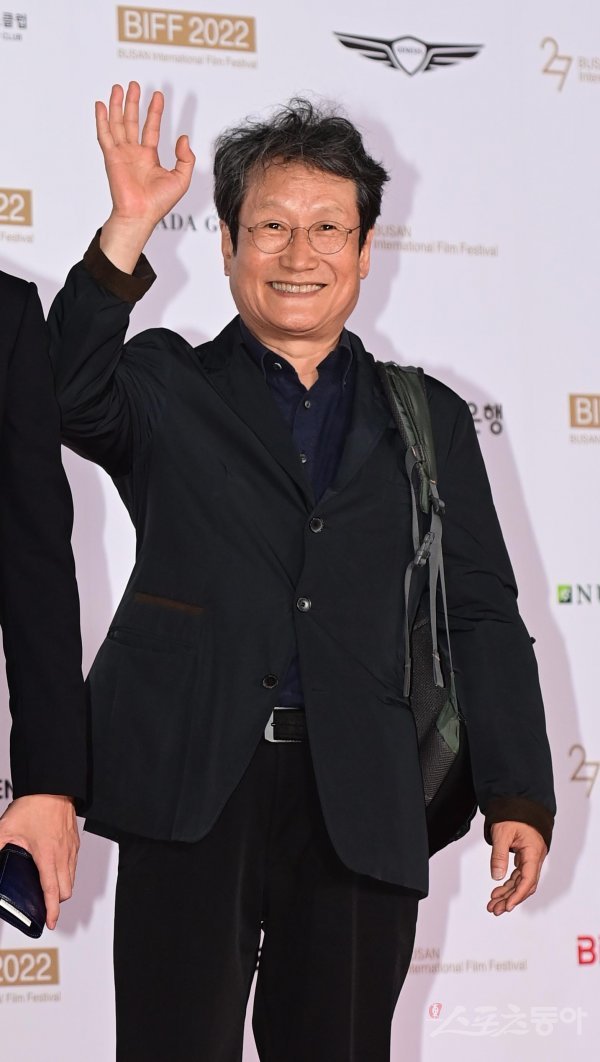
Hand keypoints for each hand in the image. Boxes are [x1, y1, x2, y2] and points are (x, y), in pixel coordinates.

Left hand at [0, 795, 79, 929]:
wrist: (52, 786)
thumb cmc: (33, 805)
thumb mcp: (5, 828)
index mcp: (47, 856)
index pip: (53, 891)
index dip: (52, 911)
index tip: (50, 922)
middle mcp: (63, 855)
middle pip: (66, 890)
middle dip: (57, 901)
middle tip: (44, 904)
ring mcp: (71, 848)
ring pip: (72, 878)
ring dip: (63, 887)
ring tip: (48, 889)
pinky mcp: (75, 841)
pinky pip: (74, 864)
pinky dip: (67, 872)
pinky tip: (54, 867)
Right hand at [96, 81, 194, 271]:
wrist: (141, 215)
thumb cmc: (159, 203)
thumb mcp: (181, 179)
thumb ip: (186, 158)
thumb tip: (183, 138)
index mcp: (149, 157)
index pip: (151, 127)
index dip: (154, 111)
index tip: (157, 95)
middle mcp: (134, 153)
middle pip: (132, 121)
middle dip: (133, 102)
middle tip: (134, 85)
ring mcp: (121, 154)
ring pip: (118, 123)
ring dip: (118, 105)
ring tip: (119, 87)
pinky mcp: (111, 157)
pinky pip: (105, 135)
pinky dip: (102, 120)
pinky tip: (102, 105)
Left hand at [487, 820, 547, 915]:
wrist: (518, 803)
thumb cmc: (513, 814)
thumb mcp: (502, 833)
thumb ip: (499, 855)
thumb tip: (497, 877)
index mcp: (533, 852)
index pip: (528, 879)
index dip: (518, 895)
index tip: (507, 906)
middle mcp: (534, 858)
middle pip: (524, 885)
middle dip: (510, 899)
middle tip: (494, 909)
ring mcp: (529, 858)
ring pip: (520, 882)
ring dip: (507, 894)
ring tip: (492, 905)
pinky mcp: (523, 857)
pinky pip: (517, 875)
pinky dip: (507, 884)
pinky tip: (497, 892)